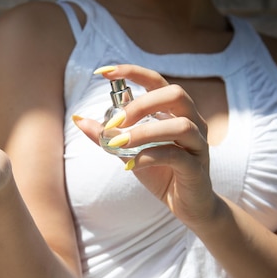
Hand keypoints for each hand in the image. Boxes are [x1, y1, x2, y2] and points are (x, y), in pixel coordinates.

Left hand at [73, 64, 219, 226]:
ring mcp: (198, 144)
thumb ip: (107, 136)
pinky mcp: (196, 168)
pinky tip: (131, 165)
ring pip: (180, 125)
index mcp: (174, 111)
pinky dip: (150, 157)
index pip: (157, 81)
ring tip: (119, 143)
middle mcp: (192, 121)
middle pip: (175, 94)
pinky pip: (177, 156)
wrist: (186, 205)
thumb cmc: (160, 172)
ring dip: (144, 132)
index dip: (132, 72)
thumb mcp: (128, 151)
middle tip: (116, 121)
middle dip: (141, 104)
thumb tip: (78, 119)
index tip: (102, 72)